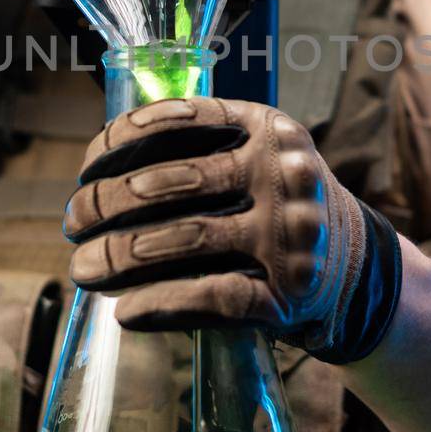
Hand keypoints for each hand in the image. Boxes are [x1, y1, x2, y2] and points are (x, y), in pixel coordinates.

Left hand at [64, 97, 402, 363]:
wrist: (358, 268)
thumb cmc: (280, 206)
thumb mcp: (259, 156)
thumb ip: (201, 146)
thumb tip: (102, 164)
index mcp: (269, 128)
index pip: (181, 119)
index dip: (120, 140)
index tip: (85, 168)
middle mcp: (284, 174)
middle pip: (173, 182)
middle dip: (106, 203)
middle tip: (72, 221)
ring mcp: (289, 234)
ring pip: (185, 240)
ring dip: (119, 256)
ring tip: (83, 267)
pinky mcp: (288, 293)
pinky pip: (212, 298)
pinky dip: (161, 305)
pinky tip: (125, 312)